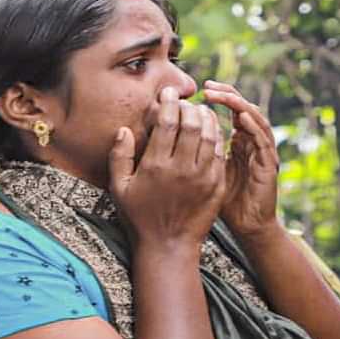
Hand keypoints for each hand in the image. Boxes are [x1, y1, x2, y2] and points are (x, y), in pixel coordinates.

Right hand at [109, 87, 225, 245]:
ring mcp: (203, 177)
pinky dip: (217, 137)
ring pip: (210, 135)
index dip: (169, 102)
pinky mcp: (216, 185)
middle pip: (192, 124)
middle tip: (185, 102)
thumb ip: (119, 157)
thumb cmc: (140, 217)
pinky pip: (220, 153)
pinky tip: (211, 131)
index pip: (167, 122)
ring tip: (199, 111)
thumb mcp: (120, 188)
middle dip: (189, 107)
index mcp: (157, 165)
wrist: (169, 246)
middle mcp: (182, 168)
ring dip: (206, 118)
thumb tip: (124, 130)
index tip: (169, 93)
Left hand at [201, 80, 279, 240]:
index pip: (232, 110)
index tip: (199, 89)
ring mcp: (263, 152)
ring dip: (240, 105)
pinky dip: (254, 126)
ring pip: (256, 119)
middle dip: (228, 94)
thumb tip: (170, 135)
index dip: (219, 97)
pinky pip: (264, 141)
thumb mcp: (206, 171)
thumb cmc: (224, 201)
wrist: (247, 225)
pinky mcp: (269, 164)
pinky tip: (242, 116)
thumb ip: (197, 152)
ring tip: (223, 95)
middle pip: (244, 108)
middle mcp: (253, 142)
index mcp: (239, 141)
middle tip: (209, 86)